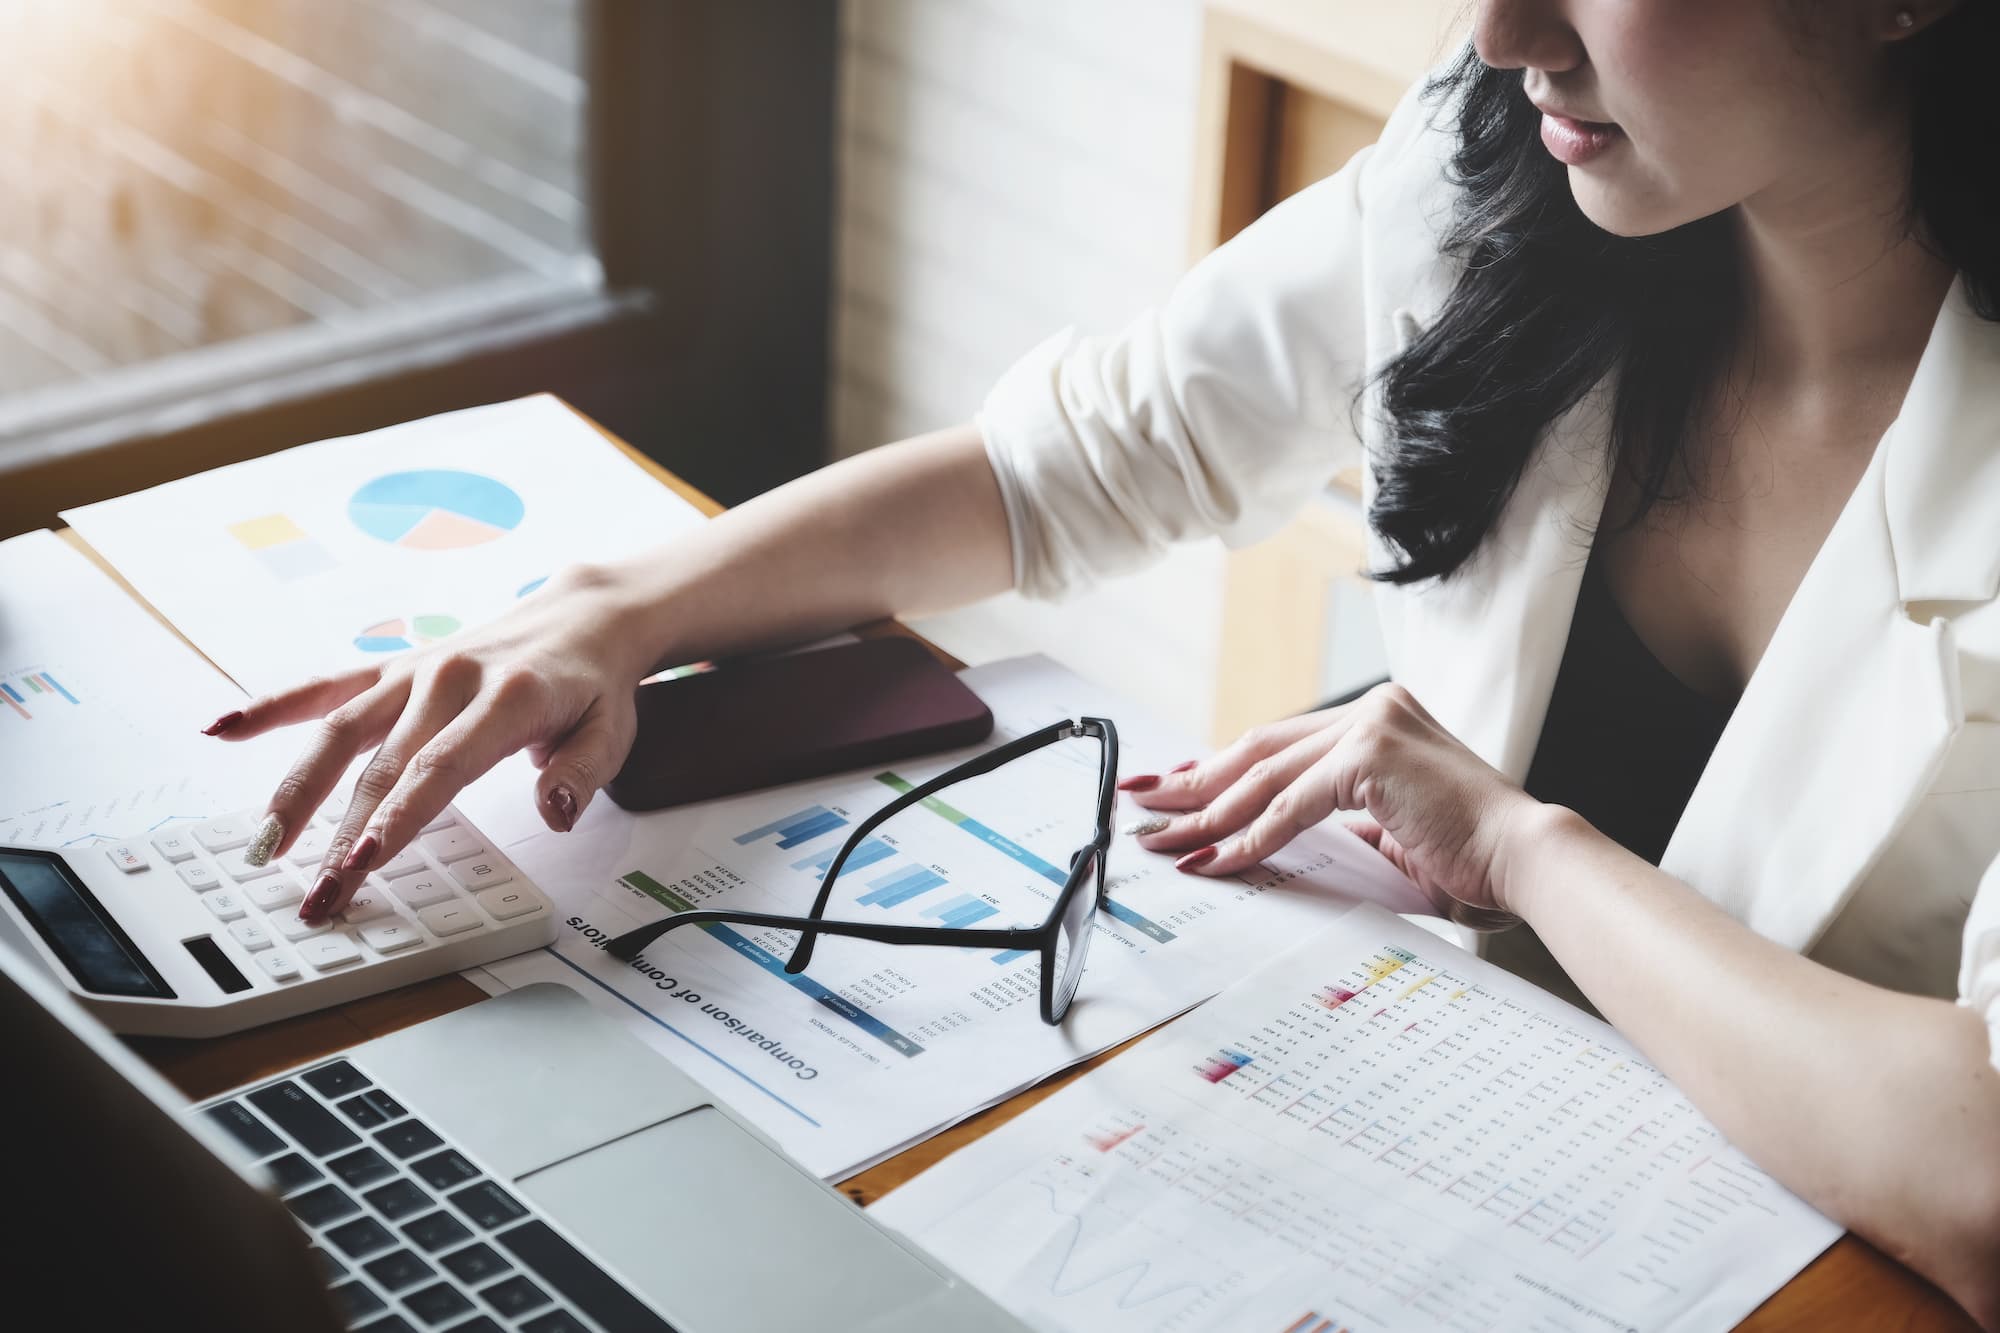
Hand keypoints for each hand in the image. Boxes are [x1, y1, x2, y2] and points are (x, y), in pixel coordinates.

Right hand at [206, 563, 659, 921]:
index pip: (439, 769)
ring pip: (339, 732)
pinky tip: (222, 728)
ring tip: (264, 847)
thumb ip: (581, 773)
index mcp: (506, 699)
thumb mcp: (612, 730)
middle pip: (382, 768)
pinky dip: (272, 707)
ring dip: (298, 792)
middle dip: (342, 836)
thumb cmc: (592, 684)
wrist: (582, 616)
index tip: (360, 861)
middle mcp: (449, 680)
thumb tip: (556, 812)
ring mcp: (413, 673)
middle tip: (317, 896)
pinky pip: (324, 687)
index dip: (396, 818)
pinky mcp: (392, 669)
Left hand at [1121, 684, 1543, 923]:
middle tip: (1143, 804)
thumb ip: (1338, 819)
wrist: (1523, 857)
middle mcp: (1370, 710)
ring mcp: (1369, 726)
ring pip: (1263, 776)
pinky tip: (1214, 858)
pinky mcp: (1369, 755)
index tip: (1175, 788)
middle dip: (1193, 782)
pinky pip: (1288, 805)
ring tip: (1162, 837)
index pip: (1280, 744)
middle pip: (1258, 749)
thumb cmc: (1468, 854)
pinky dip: (1247, 837)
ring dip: (1205, 812)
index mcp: (1376, 719)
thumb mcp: (1388, 828)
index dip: (1221, 769)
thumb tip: (1276, 835)